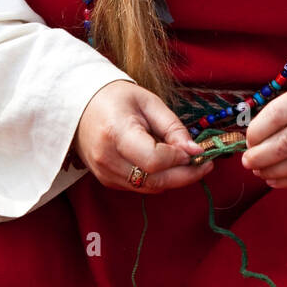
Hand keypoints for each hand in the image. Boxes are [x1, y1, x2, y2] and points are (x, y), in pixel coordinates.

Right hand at [74, 80, 214, 193]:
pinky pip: (140, 187)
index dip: (178, 158)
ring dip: (174, 179)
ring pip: (149, 188)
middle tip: (205, 164)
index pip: (154, 160)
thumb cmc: (117, 98)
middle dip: (185, 176)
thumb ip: (173, 127)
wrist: (80, 105)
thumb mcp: (149, 103)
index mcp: (116, 133)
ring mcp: (104, 173)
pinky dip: (158, 179)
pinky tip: (167, 164)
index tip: (194, 150)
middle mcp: (107, 158)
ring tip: (189, 162)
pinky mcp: (106, 180)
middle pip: (154, 181)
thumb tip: (195, 151)